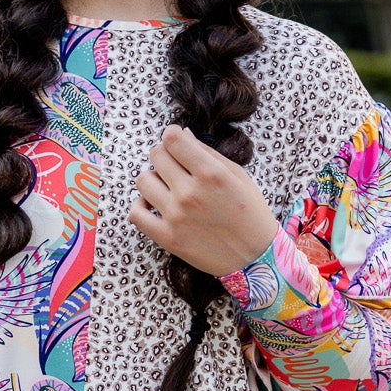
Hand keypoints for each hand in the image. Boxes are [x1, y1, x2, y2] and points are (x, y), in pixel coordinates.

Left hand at [129, 124, 278, 277]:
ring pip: (143, 181)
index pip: (172, 139)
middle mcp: (191, 193)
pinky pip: (136, 213)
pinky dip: (140, 206)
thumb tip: (182, 133)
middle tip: (176, 167)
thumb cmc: (250, 213)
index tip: (177, 143)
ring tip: (167, 187)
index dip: (172, 136)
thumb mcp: (238, 176)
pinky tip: (153, 205)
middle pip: (156, 156)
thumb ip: (208, 153)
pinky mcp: (167, 237)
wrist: (255, 257)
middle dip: (165, 156)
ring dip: (153, 179)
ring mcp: (176, 215)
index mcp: (211, 173)